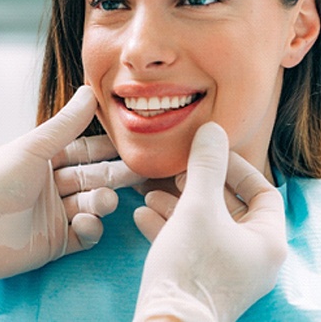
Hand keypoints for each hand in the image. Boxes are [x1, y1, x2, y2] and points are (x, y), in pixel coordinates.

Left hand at [0, 86, 143, 288]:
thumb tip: (90, 91)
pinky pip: (83, 234)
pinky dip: (89, 228)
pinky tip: (84, 222)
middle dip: (114, 175)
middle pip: (92, 177)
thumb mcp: (33, 147)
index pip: (83, 151)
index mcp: (44, 160)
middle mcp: (52, 185)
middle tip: (139, 172)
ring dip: (101, 201)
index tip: (130, 142)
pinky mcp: (56, 242)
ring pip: (90, 204)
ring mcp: (55, 214)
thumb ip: (65, 124)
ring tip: (105, 200)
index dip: (106, 147)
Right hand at [133, 122, 286, 321]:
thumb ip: (206, 166)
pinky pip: (189, 242)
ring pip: (204, 224)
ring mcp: (225, 268)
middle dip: (197, 185)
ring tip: (150, 192)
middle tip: (175, 173)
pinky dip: (168, 226)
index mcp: (265, 241)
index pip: (263, 192)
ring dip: (177, 204)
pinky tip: (142, 215)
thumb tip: (212, 130)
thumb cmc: (192, 264)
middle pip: (228, 206)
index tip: (208, 156)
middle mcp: (251, 256)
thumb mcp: (197, 207)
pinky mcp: (201, 277)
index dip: (237, 168)